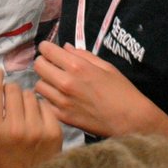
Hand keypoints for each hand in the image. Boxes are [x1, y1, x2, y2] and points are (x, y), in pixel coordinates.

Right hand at [0, 70, 60, 167]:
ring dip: (26, 99)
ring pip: (30, 95)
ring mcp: (37, 130)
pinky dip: (40, 108)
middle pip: (14, 89)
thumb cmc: (0, 160)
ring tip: (24, 111)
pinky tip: (37, 118)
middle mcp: (15, 128)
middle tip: (11, 98)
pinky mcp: (54, 132)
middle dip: (11, 90)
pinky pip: (45, 105)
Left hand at [33, 40, 162, 137]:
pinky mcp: (62, 117)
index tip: (49, 50)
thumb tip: (64, 48)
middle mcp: (65, 83)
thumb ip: (82, 55)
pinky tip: (59, 98)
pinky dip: (49, 99)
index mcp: (77, 67)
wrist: (129, 120)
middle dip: (43, 62)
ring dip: (45, 81)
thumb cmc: (121, 90)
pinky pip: (45, 103)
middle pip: (38, 66)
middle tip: (52, 65)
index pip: (47, 51)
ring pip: (38, 85)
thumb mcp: (105, 66)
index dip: (46, 48)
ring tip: (56, 83)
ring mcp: (62, 101)